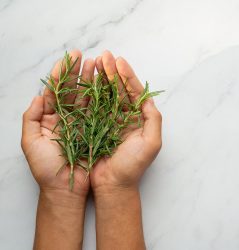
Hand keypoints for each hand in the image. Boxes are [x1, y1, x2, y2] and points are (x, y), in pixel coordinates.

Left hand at [21, 49, 94, 197]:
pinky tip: (105, 84)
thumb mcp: (30, 143)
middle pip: (71, 90)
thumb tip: (38, 96)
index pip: (54, 91)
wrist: (66, 188)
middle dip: (77, 72)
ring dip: (91, 81)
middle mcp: (66, 118)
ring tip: (97, 64)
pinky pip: (98, 111)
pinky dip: (102, 97)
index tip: (67, 58)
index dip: (60, 74)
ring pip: (86, 97)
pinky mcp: (95, 131)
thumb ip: (31, 118)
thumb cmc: (46, 169)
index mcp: (49, 118)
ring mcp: (82, 123)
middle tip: (84, 56)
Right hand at [90, 51, 161, 194]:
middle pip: (120, 89)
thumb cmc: (133, 166)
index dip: (127, 76)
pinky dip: (91, 92)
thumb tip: (149, 99)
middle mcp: (126, 117)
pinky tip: (87, 80)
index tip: (119, 61)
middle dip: (113, 72)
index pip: (134, 92)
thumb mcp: (151, 143)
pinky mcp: (96, 126)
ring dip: (102, 78)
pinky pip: (94, 106)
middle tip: (104, 56)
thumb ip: (154, 119)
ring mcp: (110, 120)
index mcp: (140, 118)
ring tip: (96, 62)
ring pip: (106, 94)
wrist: (113, 184)